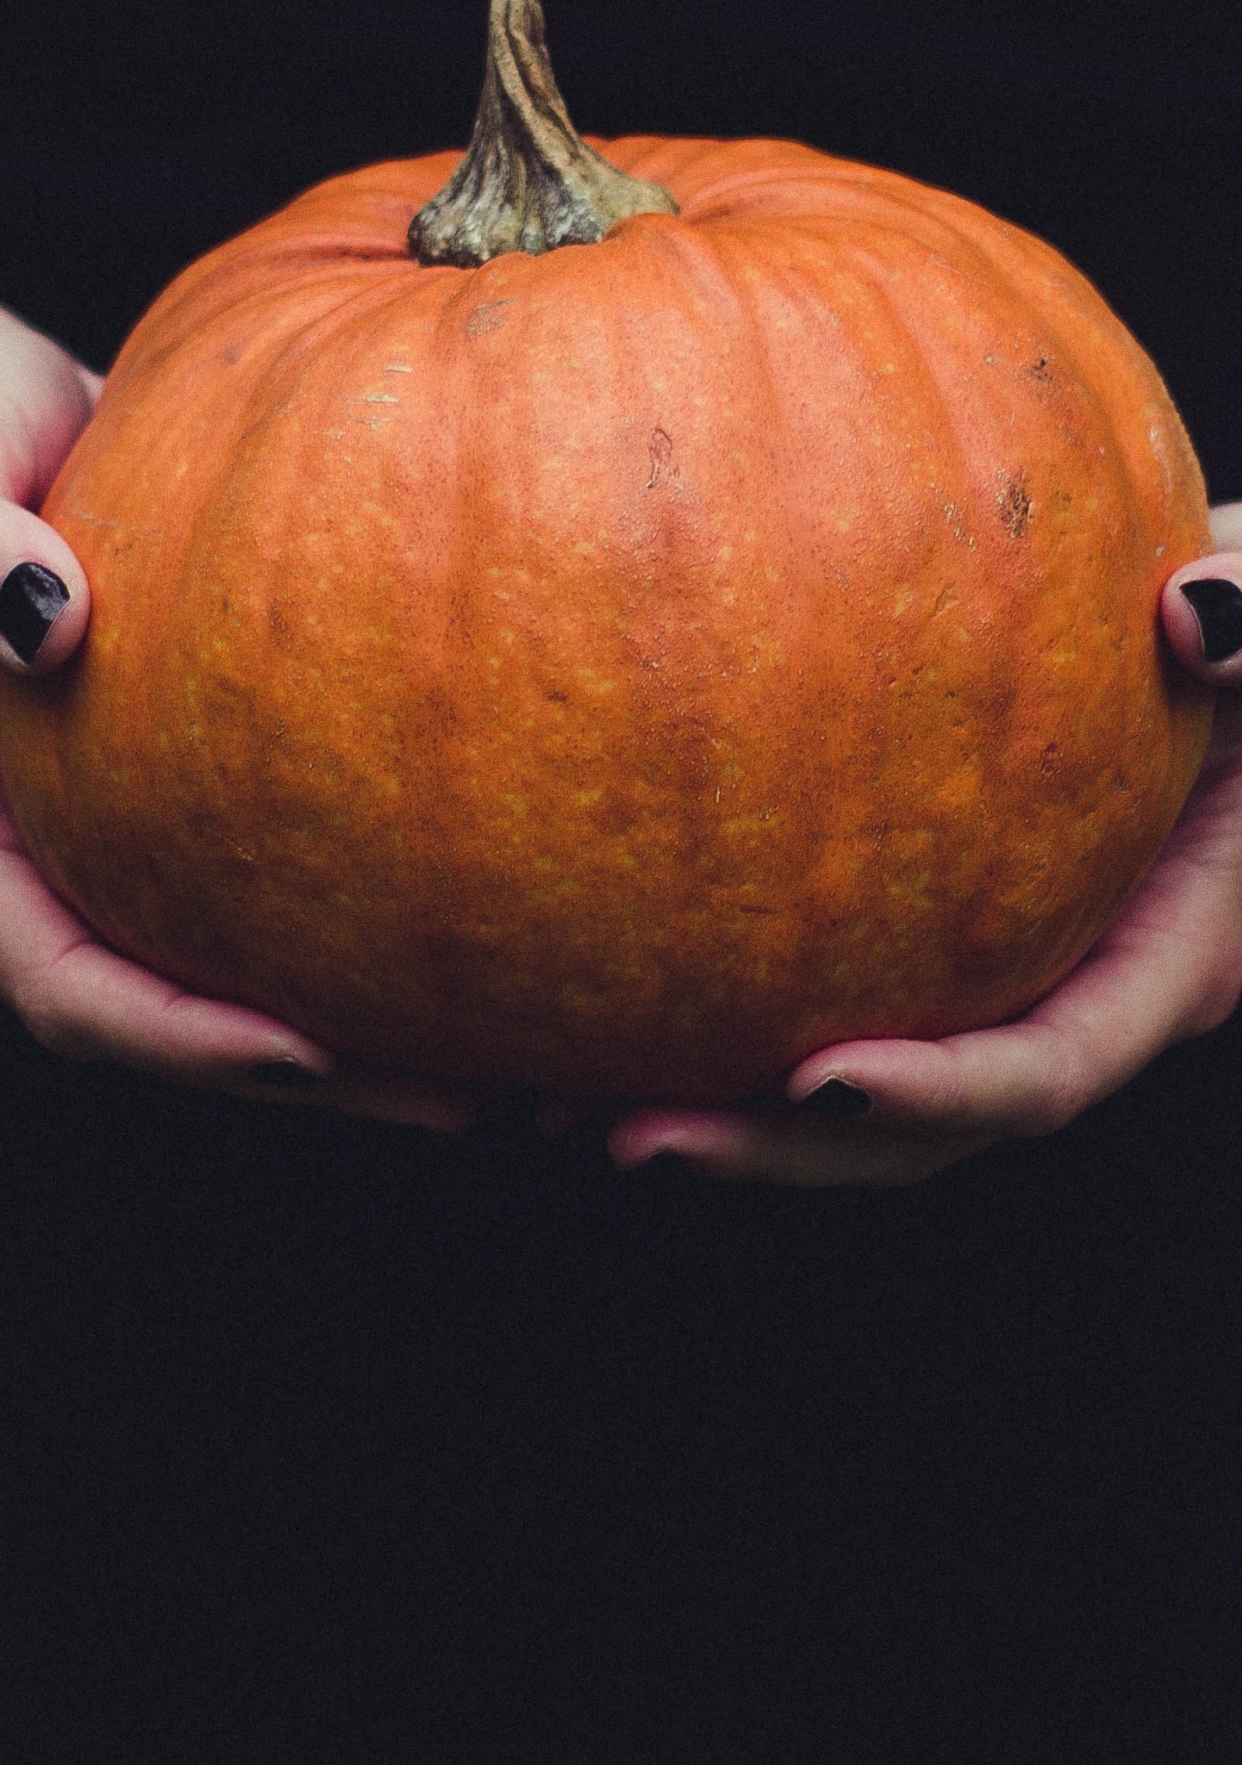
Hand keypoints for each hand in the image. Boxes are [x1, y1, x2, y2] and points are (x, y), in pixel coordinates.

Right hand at [0, 306, 475, 1129]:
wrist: (28, 403)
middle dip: (309, 1065)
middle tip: (458, 1089)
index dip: (171, 1034)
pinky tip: (504, 901)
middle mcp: (64, 840)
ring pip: (247, 947)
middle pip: (175, 1003)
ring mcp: (145, 814)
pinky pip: (298, 858)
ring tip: (510, 1041)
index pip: (59, 976)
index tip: (303, 1047)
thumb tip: (48, 619)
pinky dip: (379, 894)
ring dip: (363, 1009)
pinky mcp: (219, 772)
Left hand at [610, 508, 1241, 1185]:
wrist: (1229, 634)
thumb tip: (1194, 615)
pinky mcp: (938, 932)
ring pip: (861, 1091)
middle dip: (783, 1149)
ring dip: (725, 1111)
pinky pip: (831, 991)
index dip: (940, 1097)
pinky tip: (591, 989)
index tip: (816, 1082)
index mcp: (1168, 955)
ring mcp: (1001, 974)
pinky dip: (717, 1010)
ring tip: (560, 1103)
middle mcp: (1075, 992)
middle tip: (631, 1137)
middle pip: (926, 1129)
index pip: (1048, 1069)